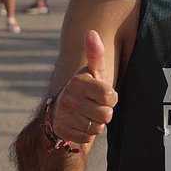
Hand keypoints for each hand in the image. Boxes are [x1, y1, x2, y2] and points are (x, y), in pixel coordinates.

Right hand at [51, 30, 117, 146]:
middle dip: (104, 113)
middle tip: (94, 107)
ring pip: (97, 128)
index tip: (101, 95)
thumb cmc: (84, 88)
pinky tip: (80, 124)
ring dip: (96, 124)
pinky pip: (88, 138)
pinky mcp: (63, 130)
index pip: (111, 97)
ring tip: (87, 115)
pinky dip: (87, 134)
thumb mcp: (92, 72)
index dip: (111, 99)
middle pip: (106, 115)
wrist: (60, 109)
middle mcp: (70, 98)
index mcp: (79, 82)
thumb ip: (95, 54)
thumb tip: (91, 31)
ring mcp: (65, 115)